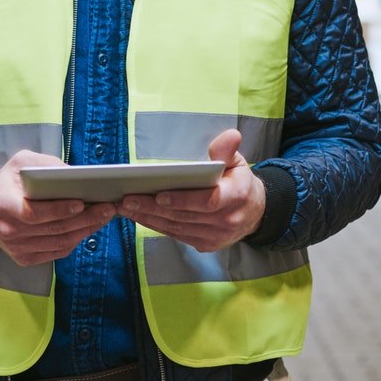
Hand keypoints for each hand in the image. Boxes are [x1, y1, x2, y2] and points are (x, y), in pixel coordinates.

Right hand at [0, 150, 115, 266]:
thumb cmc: (8, 183)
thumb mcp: (20, 163)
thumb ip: (45, 165)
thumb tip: (75, 175)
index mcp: (3, 204)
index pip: (33, 213)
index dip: (58, 210)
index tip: (81, 203)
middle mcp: (8, 230)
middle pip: (53, 229)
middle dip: (85, 219)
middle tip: (107, 208)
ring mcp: (16, 248)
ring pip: (59, 242)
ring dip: (86, 230)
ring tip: (104, 216)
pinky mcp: (25, 258)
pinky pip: (57, 251)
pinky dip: (76, 240)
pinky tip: (89, 227)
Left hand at [119, 129, 265, 253]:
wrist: (254, 213)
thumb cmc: (239, 183)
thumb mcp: (237, 162)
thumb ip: (228, 150)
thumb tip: (231, 136)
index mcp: (237, 196)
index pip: (207, 201)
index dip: (182, 200)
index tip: (158, 195)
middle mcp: (227, 220)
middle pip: (184, 216)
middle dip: (152, 208)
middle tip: (127, 199)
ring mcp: (216, 236)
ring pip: (177, 228)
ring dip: (148, 218)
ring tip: (126, 207)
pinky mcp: (206, 245)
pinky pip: (177, 235)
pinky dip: (156, 226)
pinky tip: (139, 216)